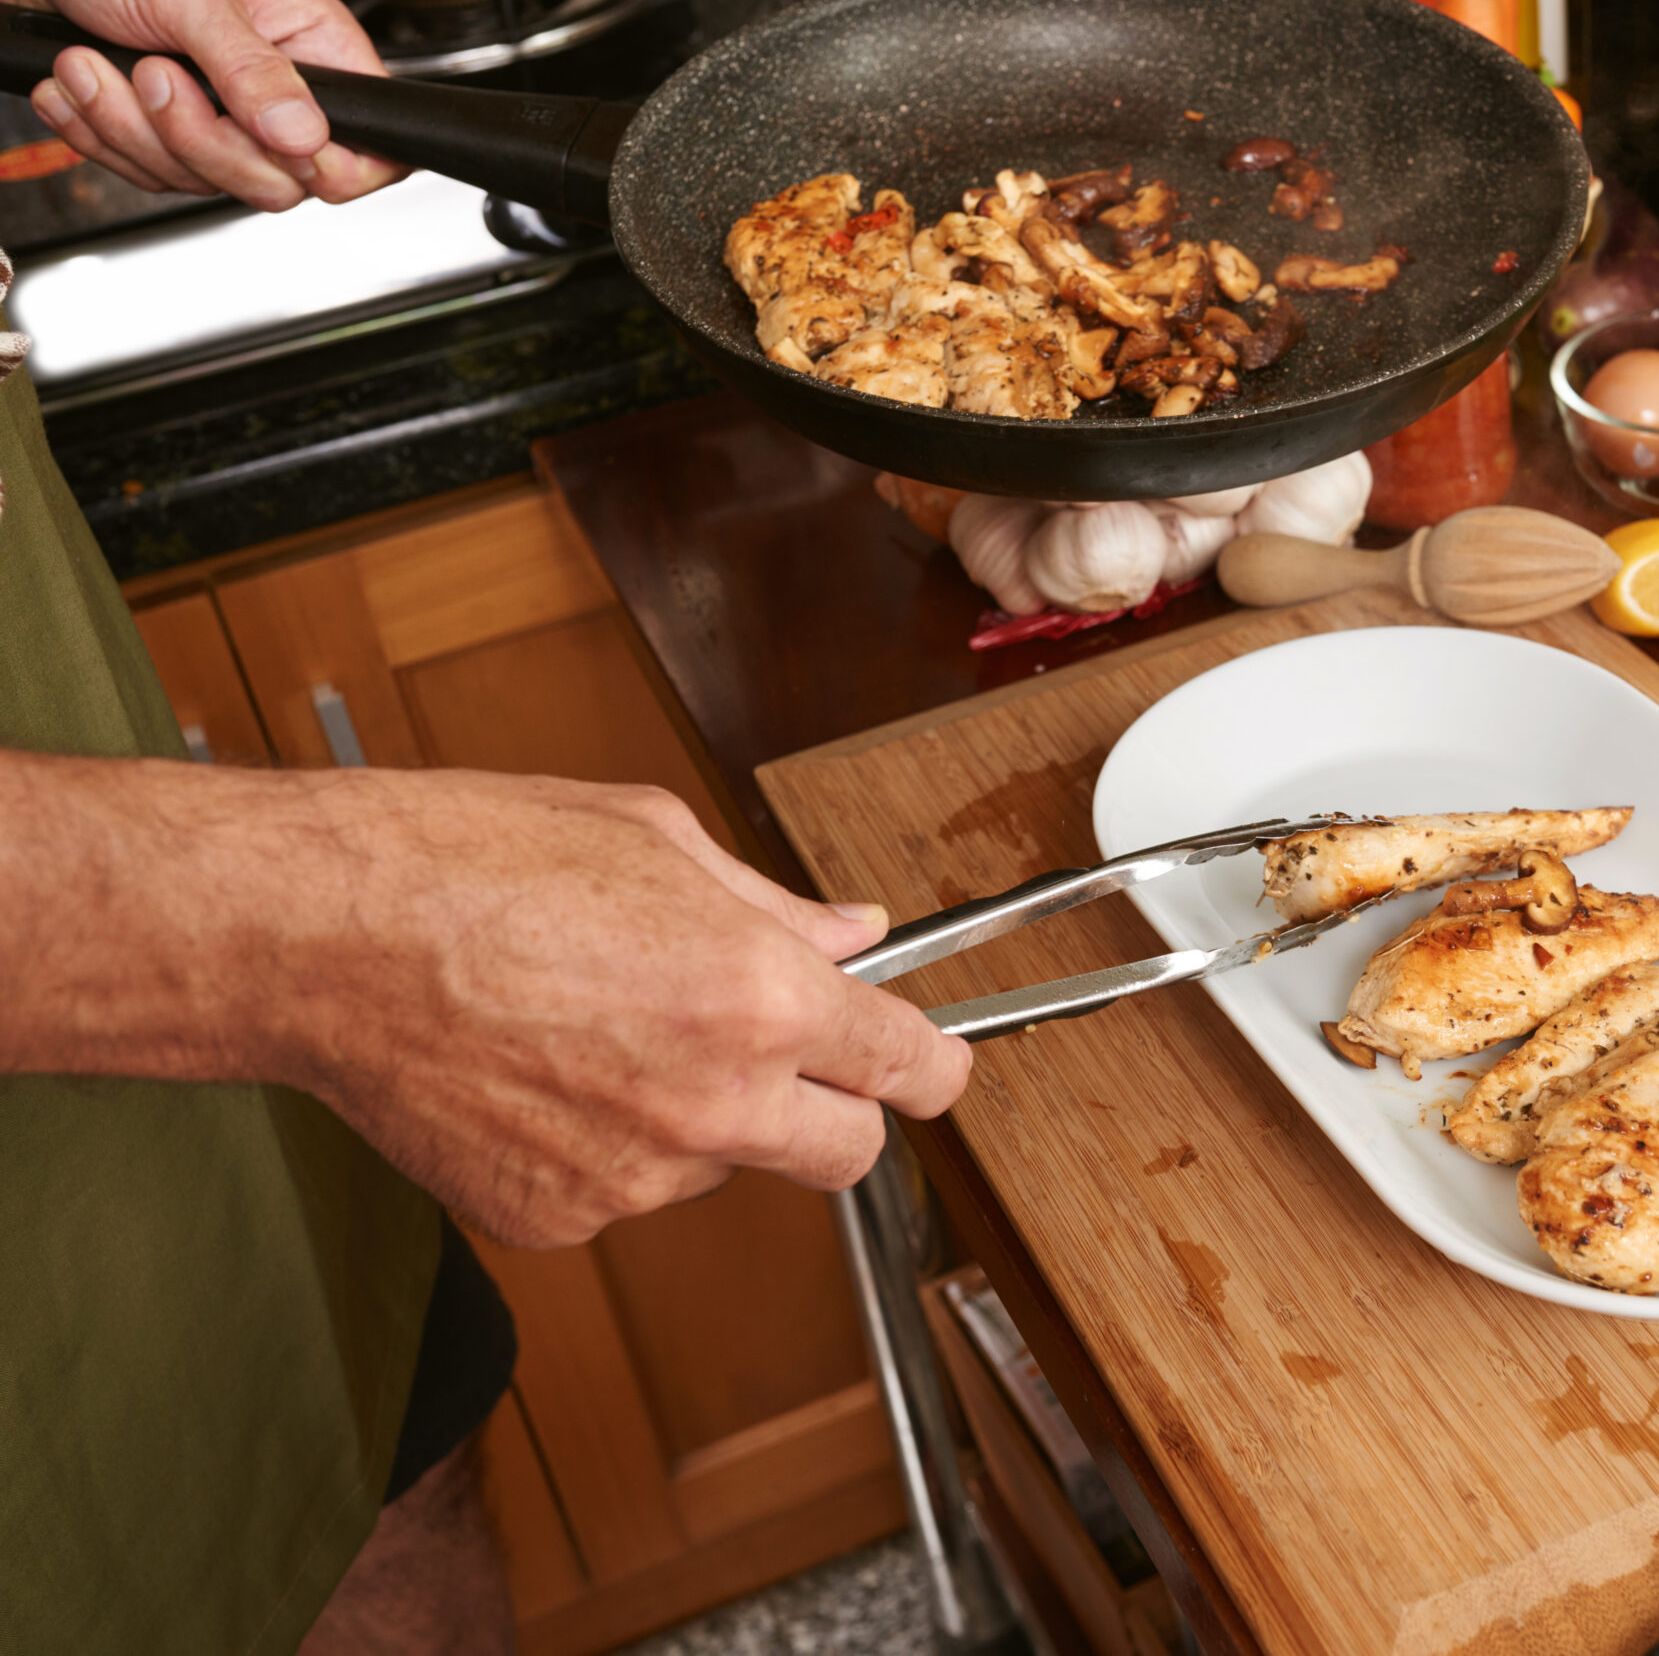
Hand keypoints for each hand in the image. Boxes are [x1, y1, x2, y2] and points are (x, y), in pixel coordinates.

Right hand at [0, 755, 972, 1247]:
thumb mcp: (658, 842)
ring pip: (724, 1165)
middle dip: (837, 1109)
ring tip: (602, 1026)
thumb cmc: (477, 861)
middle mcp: (713, 1103)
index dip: (932, 1064)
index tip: (930, 1063)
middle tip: (778, 1053)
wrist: (325, 933)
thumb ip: (777, 909)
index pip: (912, 1070)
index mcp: (759, 999)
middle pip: (849, 1155)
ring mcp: (633, 1175)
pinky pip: (625, 1190)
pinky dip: (605, 1146)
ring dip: (701, 1117)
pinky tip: (541, 1073)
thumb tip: (856, 934)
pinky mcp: (556, 1218)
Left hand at [10, 0, 402, 210]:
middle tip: (154, 76)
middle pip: (281, 183)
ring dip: (132, 130)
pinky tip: (85, 86)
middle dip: (200, 140)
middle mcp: (281, 97)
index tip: (276, 143)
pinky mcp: (177, 146)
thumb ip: (251, 66)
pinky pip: (155, 179)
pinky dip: (103, 136)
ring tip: (93, 67)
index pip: (374, 150)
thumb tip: (304, 133)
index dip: (333, 168)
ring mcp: (230, 128)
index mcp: (315, 49)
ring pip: (209, 185)